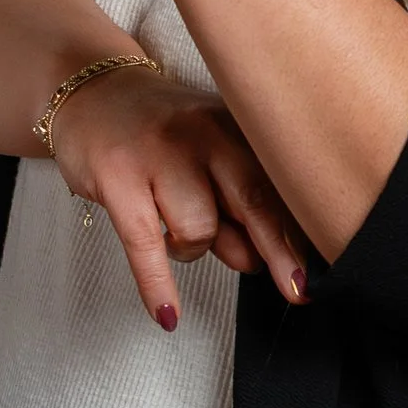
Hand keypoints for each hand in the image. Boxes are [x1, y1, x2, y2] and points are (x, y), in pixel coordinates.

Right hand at [48, 63, 311, 327]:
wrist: (94, 92)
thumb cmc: (161, 135)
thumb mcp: (209, 157)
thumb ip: (235, 205)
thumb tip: (262, 260)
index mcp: (236, 126)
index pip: (277, 186)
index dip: (298, 237)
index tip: (313, 276)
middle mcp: (204, 134)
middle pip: (252, 201)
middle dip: (278, 252)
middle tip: (295, 290)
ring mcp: (159, 154)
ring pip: (198, 230)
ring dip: (193, 249)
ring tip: (176, 233)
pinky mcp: (116, 177)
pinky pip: (144, 243)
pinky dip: (158, 285)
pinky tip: (168, 315)